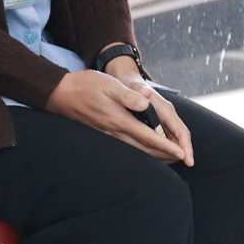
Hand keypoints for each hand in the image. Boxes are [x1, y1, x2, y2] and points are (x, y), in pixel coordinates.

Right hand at [46, 68, 186, 163]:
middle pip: (145, 149)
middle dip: (166, 155)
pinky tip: (147, 150)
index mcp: (120, 120)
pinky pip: (128, 147)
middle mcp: (115, 131)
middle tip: (183, 159)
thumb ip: (128, 95)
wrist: (60, 94)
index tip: (182, 153)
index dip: (167, 146)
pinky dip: (142, 151)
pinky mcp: (105, 133)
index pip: (149, 137)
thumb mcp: (108, 84)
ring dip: (155, 155)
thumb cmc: (85, 86)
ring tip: (171, 157)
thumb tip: (146, 102)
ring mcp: (109, 134)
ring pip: (137, 150)